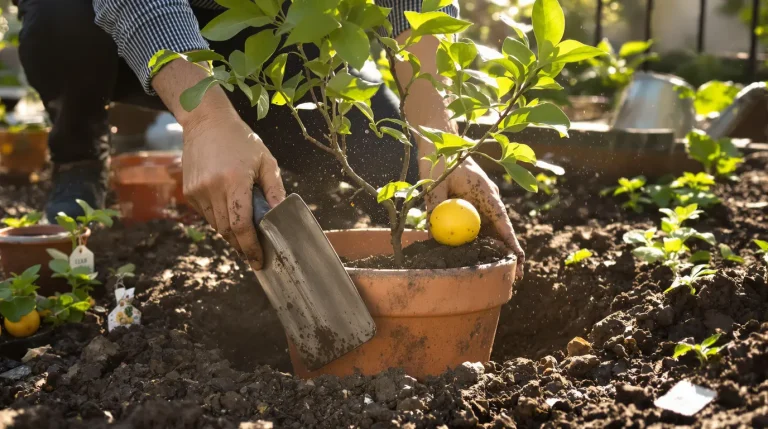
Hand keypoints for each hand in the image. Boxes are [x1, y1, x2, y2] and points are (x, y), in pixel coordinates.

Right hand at [181, 112, 285, 268]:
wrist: (206, 122)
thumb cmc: (241, 140)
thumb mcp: (266, 161)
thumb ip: (274, 190)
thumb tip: (281, 215)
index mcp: (234, 181)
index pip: (241, 225)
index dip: (250, 247)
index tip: (258, 261)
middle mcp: (212, 188)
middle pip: (228, 231)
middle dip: (242, 245)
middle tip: (256, 253)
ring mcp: (197, 191)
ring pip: (216, 226)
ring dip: (231, 233)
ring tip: (245, 234)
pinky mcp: (189, 192)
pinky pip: (207, 215)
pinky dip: (219, 220)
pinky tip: (229, 211)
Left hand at [422, 157, 524, 279]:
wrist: (442, 142)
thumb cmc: (440, 160)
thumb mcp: (435, 184)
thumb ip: (435, 206)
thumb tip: (432, 233)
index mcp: (486, 193)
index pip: (502, 222)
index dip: (511, 243)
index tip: (519, 260)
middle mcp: (488, 199)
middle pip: (499, 230)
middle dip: (505, 252)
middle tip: (512, 276)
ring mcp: (482, 200)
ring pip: (489, 228)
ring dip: (490, 247)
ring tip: (493, 268)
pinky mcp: (472, 201)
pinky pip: (476, 223)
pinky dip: (475, 237)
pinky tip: (469, 251)